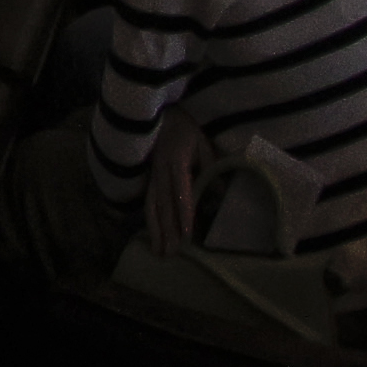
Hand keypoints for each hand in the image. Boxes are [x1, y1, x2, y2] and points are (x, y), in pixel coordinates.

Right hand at [140, 107, 208, 252]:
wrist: (160, 113)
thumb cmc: (186, 129)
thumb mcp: (203, 145)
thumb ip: (210, 169)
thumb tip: (219, 196)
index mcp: (175, 161)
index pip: (180, 193)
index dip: (184, 215)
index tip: (188, 236)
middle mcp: (160, 171)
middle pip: (163, 205)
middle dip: (167, 231)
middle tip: (171, 254)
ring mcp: (151, 175)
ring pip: (151, 206)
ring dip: (155, 230)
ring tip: (157, 251)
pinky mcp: (148, 177)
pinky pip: (147, 201)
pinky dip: (149, 219)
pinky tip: (151, 234)